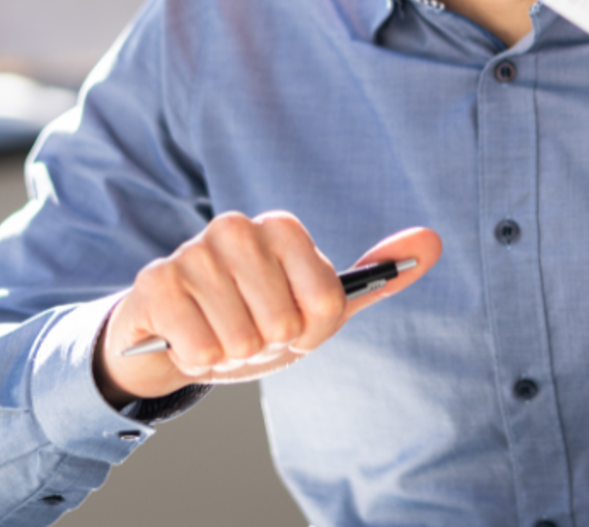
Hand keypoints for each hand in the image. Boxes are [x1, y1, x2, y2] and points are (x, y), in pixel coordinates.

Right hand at [95, 212, 440, 406]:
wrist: (176, 339)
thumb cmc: (255, 320)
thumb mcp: (320, 307)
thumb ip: (379, 276)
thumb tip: (433, 241)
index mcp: (283, 228)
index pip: (328, 303)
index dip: (311, 331)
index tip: (291, 323)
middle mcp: (237, 227)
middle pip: (285, 324)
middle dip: (266, 344)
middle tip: (246, 331)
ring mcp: (193, 250)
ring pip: (240, 339)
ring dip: (229, 354)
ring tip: (216, 333)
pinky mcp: (156, 282)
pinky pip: (200, 348)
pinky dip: (198, 360)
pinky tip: (186, 339)